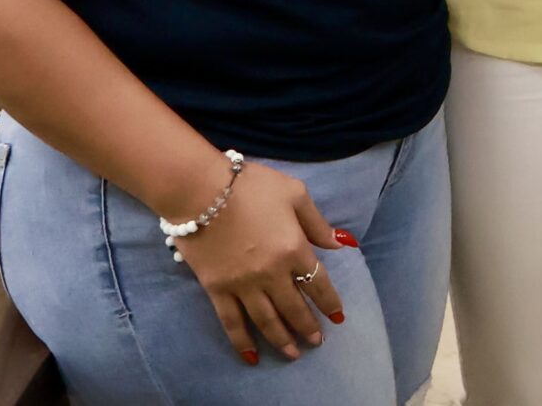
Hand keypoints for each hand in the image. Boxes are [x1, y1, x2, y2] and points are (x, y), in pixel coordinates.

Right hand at [171, 162, 349, 364]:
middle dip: (308, 327)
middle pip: (294, 308)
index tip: (337, 317)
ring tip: (293, 354)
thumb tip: (341, 243)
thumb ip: (317, 223)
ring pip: (266, 321)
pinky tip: (252, 356)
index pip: (317, 284)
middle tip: (317, 342)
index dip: (329, 303)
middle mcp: (271, 274)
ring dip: (282, 340)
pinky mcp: (216, 290)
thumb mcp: (295, 193)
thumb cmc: (251, 186)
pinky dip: (242, 342)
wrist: (200, 190)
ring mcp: (242, 285)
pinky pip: (232, 322)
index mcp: (294, 250)